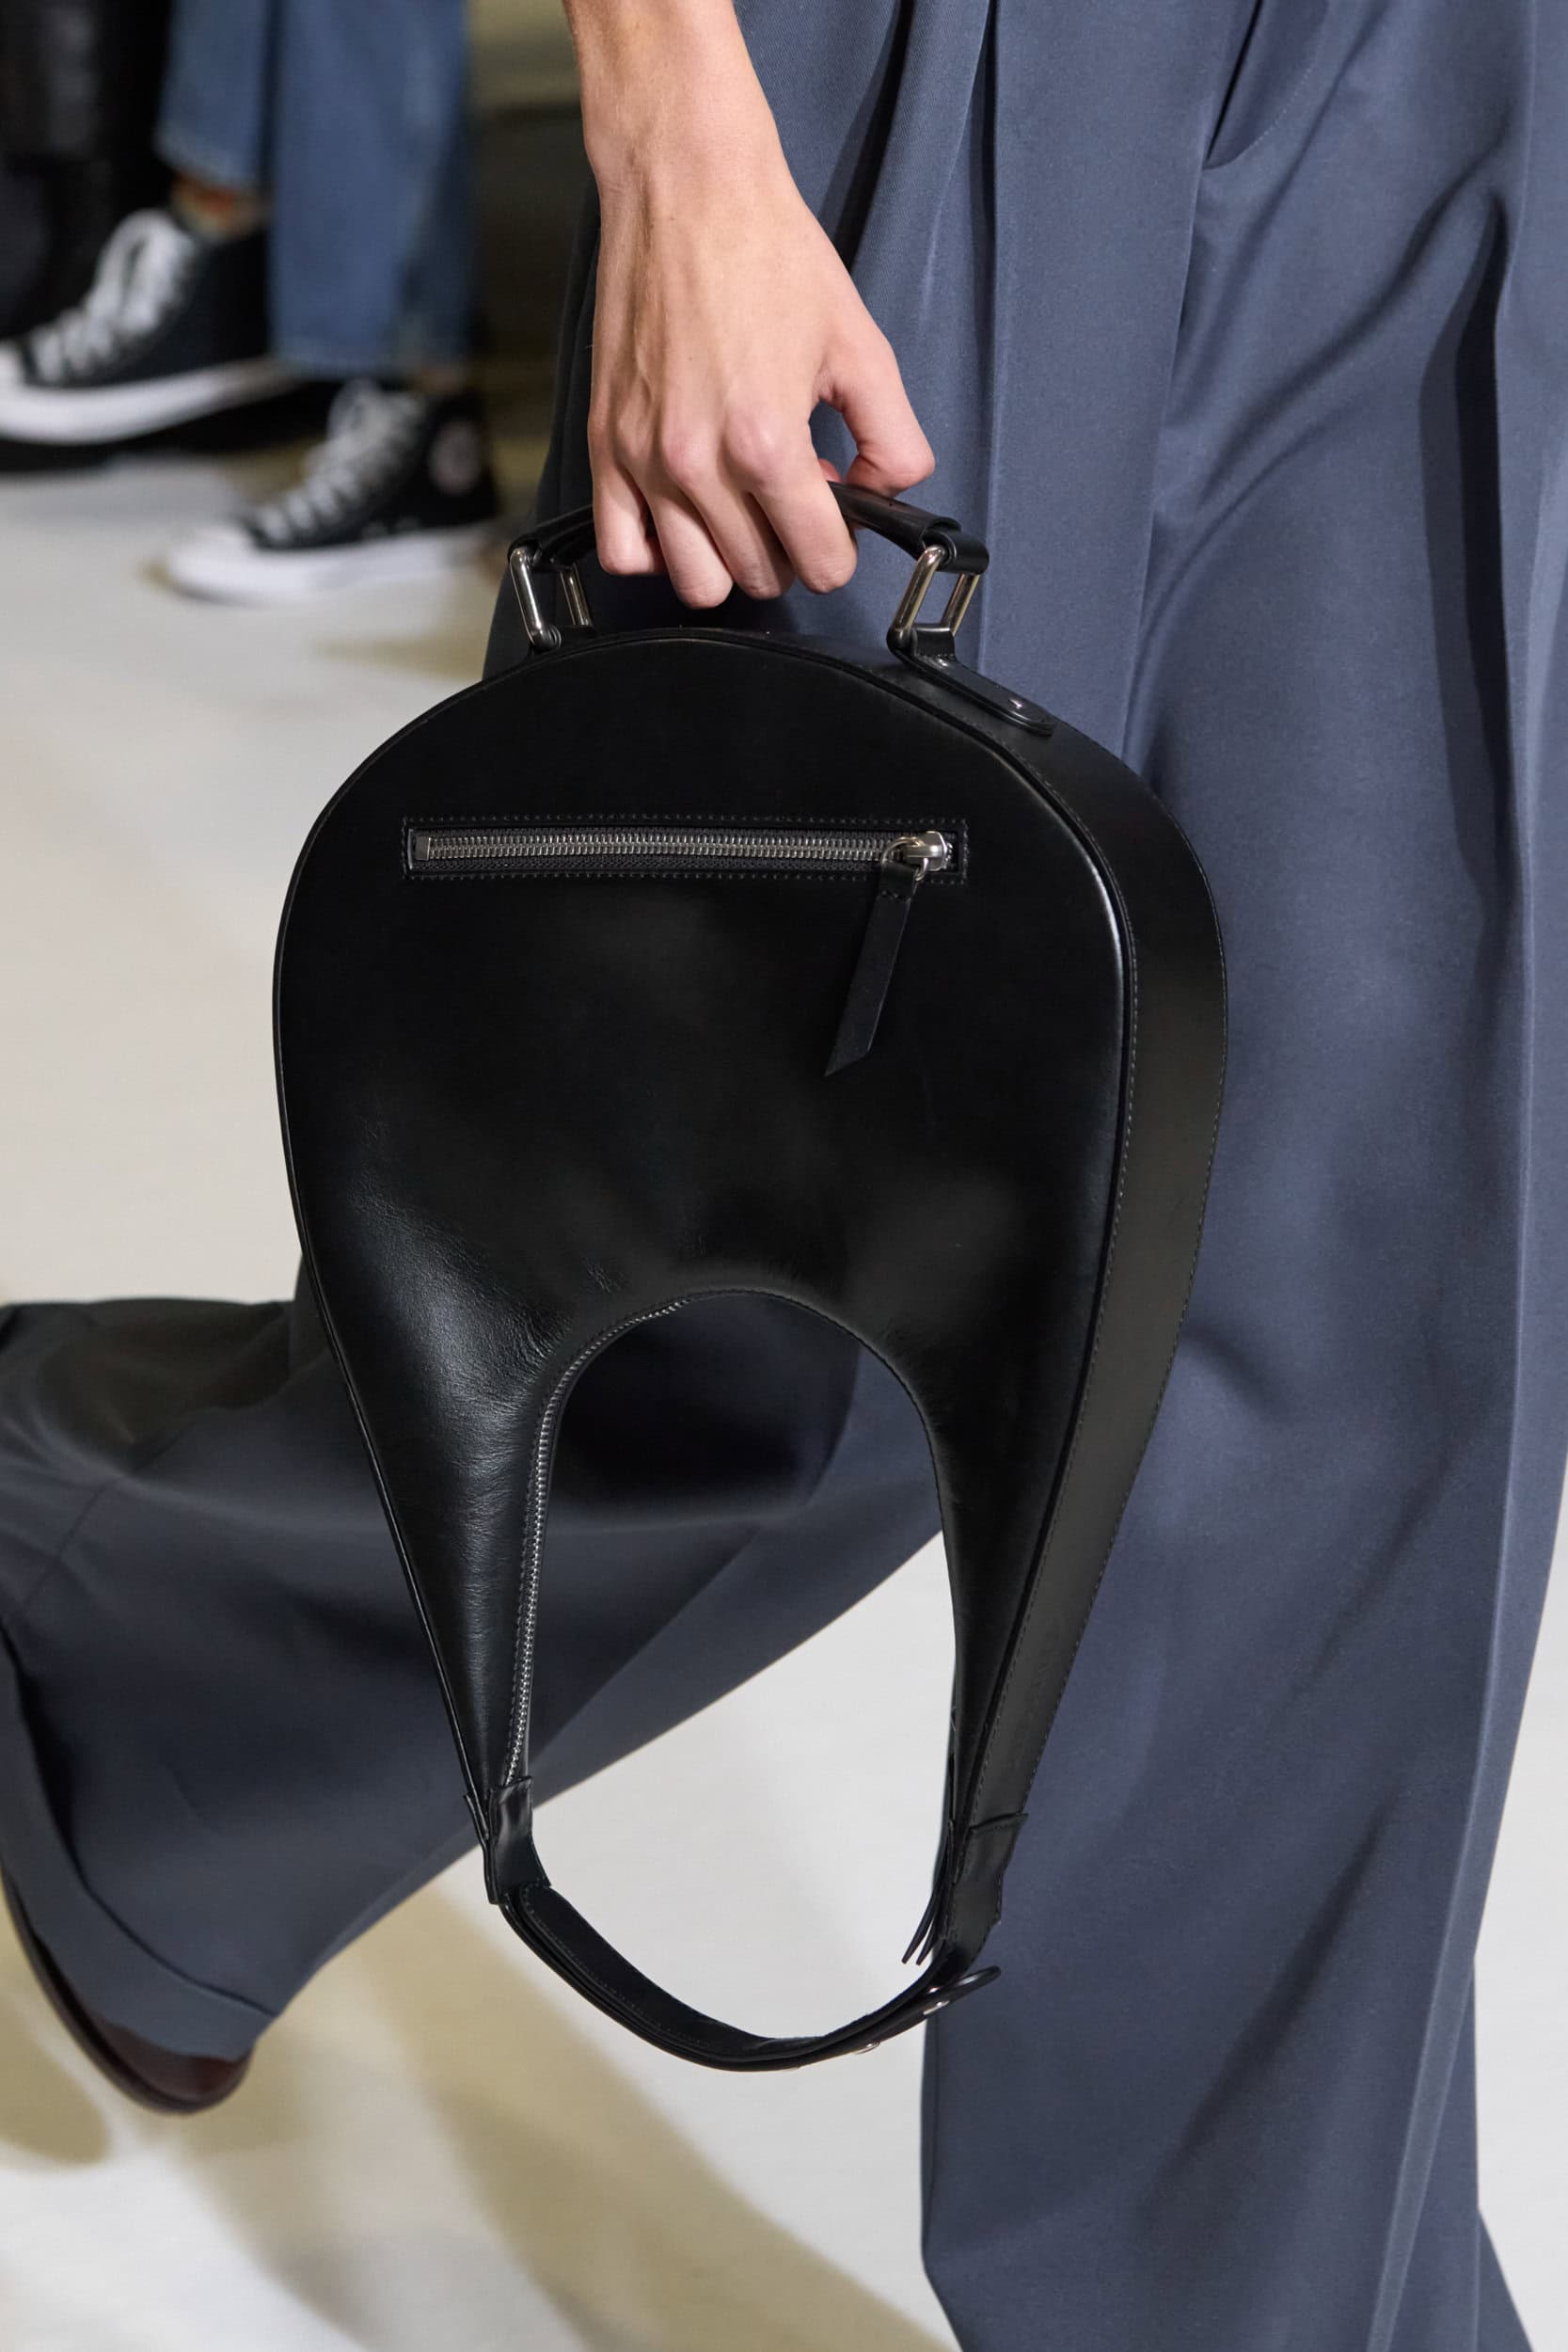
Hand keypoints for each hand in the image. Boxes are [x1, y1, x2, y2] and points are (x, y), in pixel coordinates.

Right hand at [575, 14, 932, 606]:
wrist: (686, 188)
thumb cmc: (766, 252)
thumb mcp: (860, 345)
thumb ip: (893, 435)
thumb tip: (889, 489)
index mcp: (766, 444)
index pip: (819, 561)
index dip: (840, 546)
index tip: (836, 515)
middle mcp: (697, 464)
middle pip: (759, 575)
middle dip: (789, 546)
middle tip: (794, 491)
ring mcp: (644, 459)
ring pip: (694, 581)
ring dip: (728, 559)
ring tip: (741, 506)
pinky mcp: (606, 444)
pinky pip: (622, 549)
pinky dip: (655, 550)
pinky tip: (683, 513)